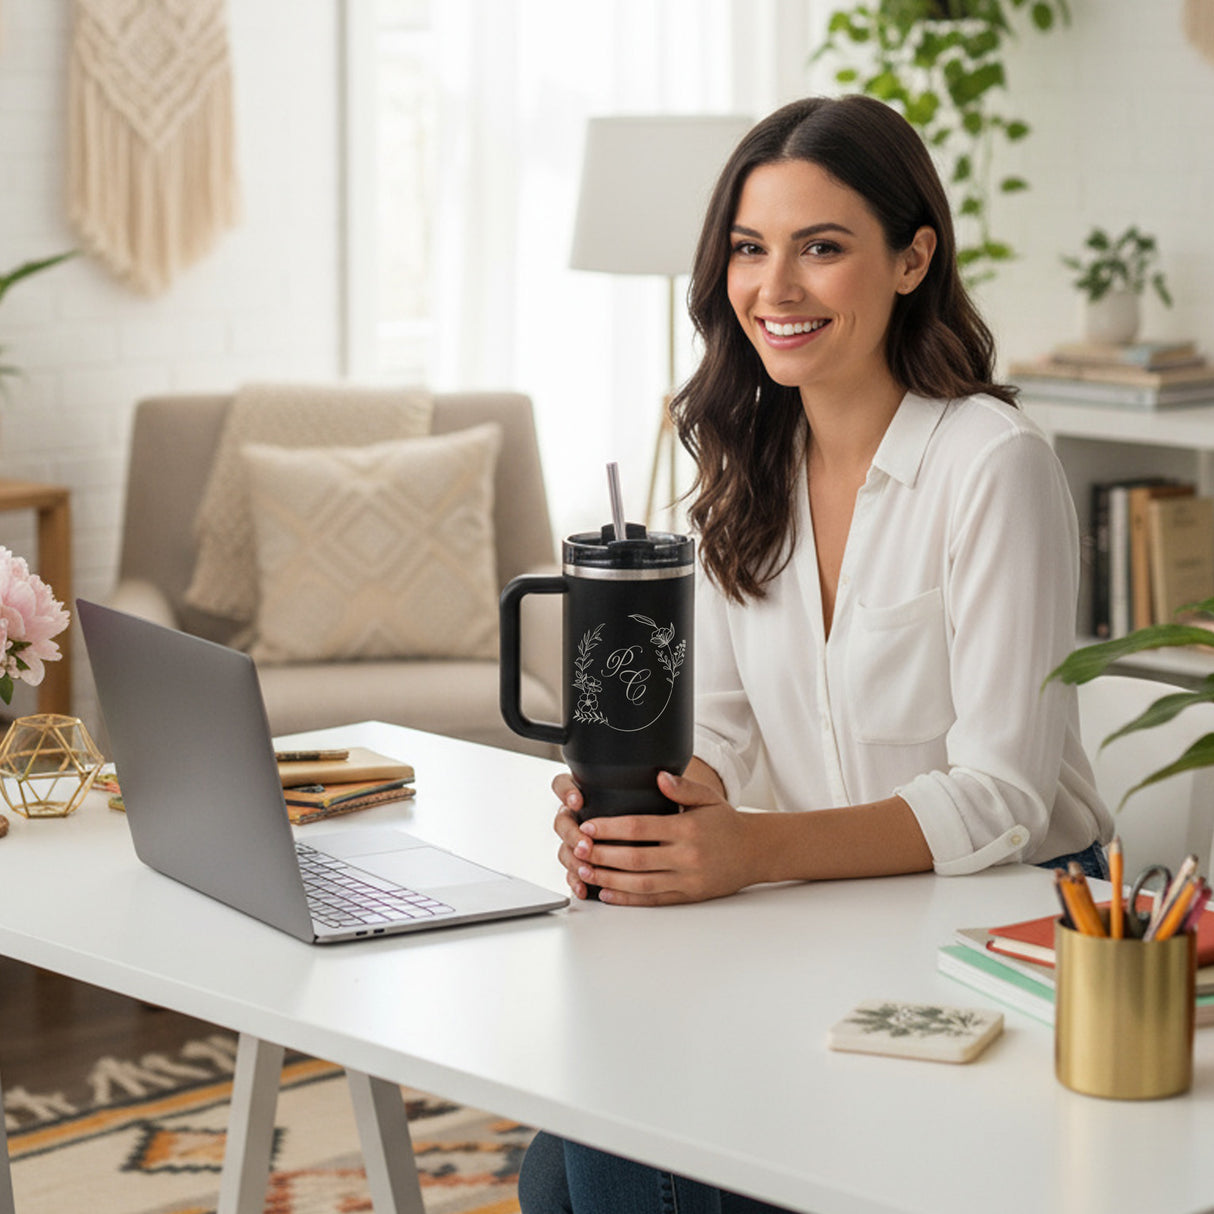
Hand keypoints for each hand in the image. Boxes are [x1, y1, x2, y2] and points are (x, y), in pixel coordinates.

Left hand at [550, 770, 762, 905]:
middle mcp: (686, 856)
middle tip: (577, 850)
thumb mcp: (708, 798)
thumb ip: (682, 786)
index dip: (611, 828)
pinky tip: (607, 894)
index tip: (589, 826)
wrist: (755, 852)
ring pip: (640, 883)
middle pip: (635, 858)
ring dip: (608, 879)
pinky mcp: (688, 896)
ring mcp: (686, 880)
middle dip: (602, 855)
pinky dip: (627, 899)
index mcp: (687, 828)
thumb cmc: (727, 823)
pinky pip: (653, 900)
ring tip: (584, 872)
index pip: (640, 828)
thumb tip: (659, 776)